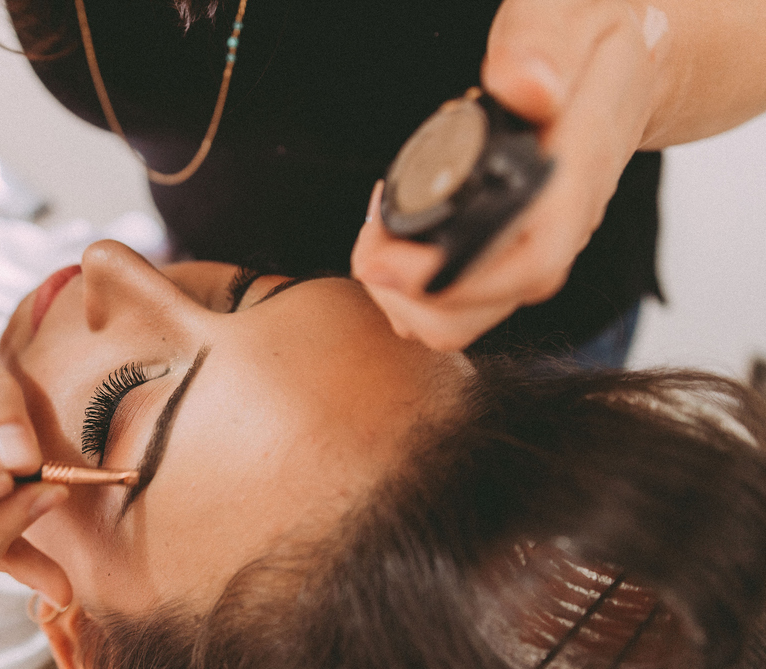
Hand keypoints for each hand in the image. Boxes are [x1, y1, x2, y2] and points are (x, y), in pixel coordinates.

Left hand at [352, 0, 660, 350]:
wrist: (622, 69)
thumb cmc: (589, 39)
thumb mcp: (567, 15)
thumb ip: (541, 44)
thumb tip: (527, 87)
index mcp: (576, 173)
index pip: (531, 259)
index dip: (456, 277)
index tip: (386, 262)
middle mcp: (561, 225)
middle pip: (485, 306)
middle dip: (407, 295)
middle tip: (369, 245)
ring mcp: (536, 246)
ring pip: (465, 316)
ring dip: (405, 297)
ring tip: (378, 238)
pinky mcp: (511, 254)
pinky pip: (459, 300)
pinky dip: (412, 287)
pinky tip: (395, 240)